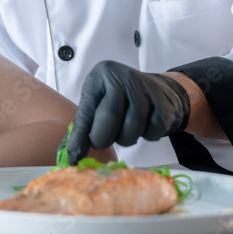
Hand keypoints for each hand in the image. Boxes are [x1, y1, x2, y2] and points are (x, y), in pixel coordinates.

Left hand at [67, 60, 188, 163]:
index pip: (87, 112)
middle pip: (109, 118)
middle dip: (104, 138)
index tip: (74, 157)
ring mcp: (144, 88)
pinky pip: (152, 132)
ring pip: (131, 128)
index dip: (80, 137)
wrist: (162, 90)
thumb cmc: (122, 99)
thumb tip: (69, 155)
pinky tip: (145, 125)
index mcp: (99, 76)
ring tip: (125, 129)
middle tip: (103, 141)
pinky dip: (147, 136)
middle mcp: (121, 77)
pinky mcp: (163, 102)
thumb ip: (84, 125)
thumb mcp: (99, 102)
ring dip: (126, 138)